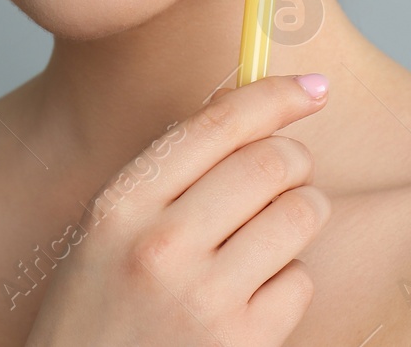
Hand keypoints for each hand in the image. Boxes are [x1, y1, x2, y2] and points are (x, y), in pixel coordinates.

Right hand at [24, 72, 331, 345]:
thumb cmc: (99, 321)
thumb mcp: (106, 238)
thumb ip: (168, 180)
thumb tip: (257, 116)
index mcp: (120, 207)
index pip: (218, 124)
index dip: (277, 96)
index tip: (312, 89)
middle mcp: (159, 246)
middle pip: (272, 162)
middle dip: (295, 162)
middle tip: (289, 178)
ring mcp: (203, 298)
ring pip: (300, 213)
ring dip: (302, 217)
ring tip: (271, 239)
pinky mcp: (241, 343)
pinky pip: (300, 281)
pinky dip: (288, 284)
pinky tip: (254, 299)